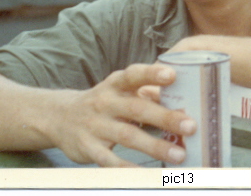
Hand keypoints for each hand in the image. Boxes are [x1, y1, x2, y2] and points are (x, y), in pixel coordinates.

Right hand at [46, 63, 196, 166]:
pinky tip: (148, 176)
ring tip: (179, 154)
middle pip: (137, 109)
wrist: (60, 117)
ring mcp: (95, 125)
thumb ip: (146, 94)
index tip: (172, 75)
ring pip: (128, 136)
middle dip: (165, 117)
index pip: (134, 75)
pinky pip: (110, 161)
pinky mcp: (89, 148)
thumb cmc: (103, 103)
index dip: (152, 74)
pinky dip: (129, 169)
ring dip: (155, 146)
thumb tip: (182, 102)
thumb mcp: (119, 91)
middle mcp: (105, 102)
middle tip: (190, 125)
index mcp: (115, 84)